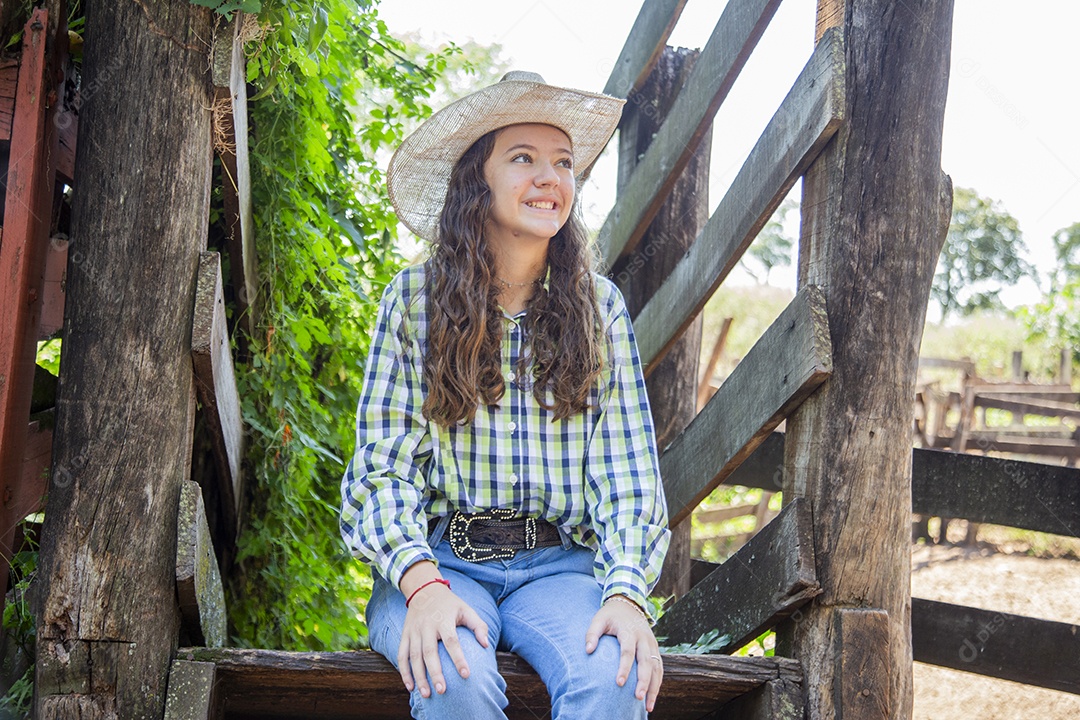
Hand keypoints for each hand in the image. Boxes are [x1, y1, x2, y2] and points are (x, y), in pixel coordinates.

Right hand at [397, 568, 489, 697]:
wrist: (424, 590)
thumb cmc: (450, 604)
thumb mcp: (466, 609)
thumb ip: (478, 626)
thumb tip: (486, 644)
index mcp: (443, 619)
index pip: (451, 641)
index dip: (458, 658)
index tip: (466, 674)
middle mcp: (426, 626)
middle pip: (429, 651)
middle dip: (435, 672)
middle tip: (442, 691)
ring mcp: (413, 631)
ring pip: (413, 656)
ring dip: (418, 676)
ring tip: (426, 694)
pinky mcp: (405, 635)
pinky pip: (401, 655)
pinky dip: (404, 672)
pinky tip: (410, 686)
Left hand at [584, 596, 662, 712]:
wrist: (628, 604)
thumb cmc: (610, 615)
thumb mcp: (599, 619)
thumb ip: (592, 633)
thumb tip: (588, 650)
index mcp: (629, 631)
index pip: (627, 651)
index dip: (624, 668)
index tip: (618, 683)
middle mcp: (643, 638)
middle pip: (646, 661)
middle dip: (643, 681)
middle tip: (637, 698)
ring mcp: (652, 643)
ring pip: (656, 667)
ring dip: (654, 686)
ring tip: (648, 706)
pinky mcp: (656, 648)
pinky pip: (660, 667)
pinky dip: (658, 683)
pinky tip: (652, 697)